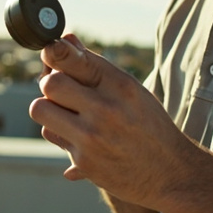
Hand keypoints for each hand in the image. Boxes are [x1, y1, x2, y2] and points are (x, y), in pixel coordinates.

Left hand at [29, 34, 195, 208]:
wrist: (171, 172)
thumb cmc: (149, 125)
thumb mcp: (131, 91)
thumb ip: (96, 67)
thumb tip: (64, 39)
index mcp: (121, 85)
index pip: (73, 59)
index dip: (55, 52)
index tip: (50, 52)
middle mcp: (106, 109)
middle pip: (51, 82)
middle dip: (50, 83)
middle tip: (61, 90)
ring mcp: (92, 136)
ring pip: (41, 108)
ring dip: (48, 107)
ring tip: (66, 111)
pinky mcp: (83, 160)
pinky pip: (50, 134)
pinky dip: (59, 132)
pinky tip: (78, 135)